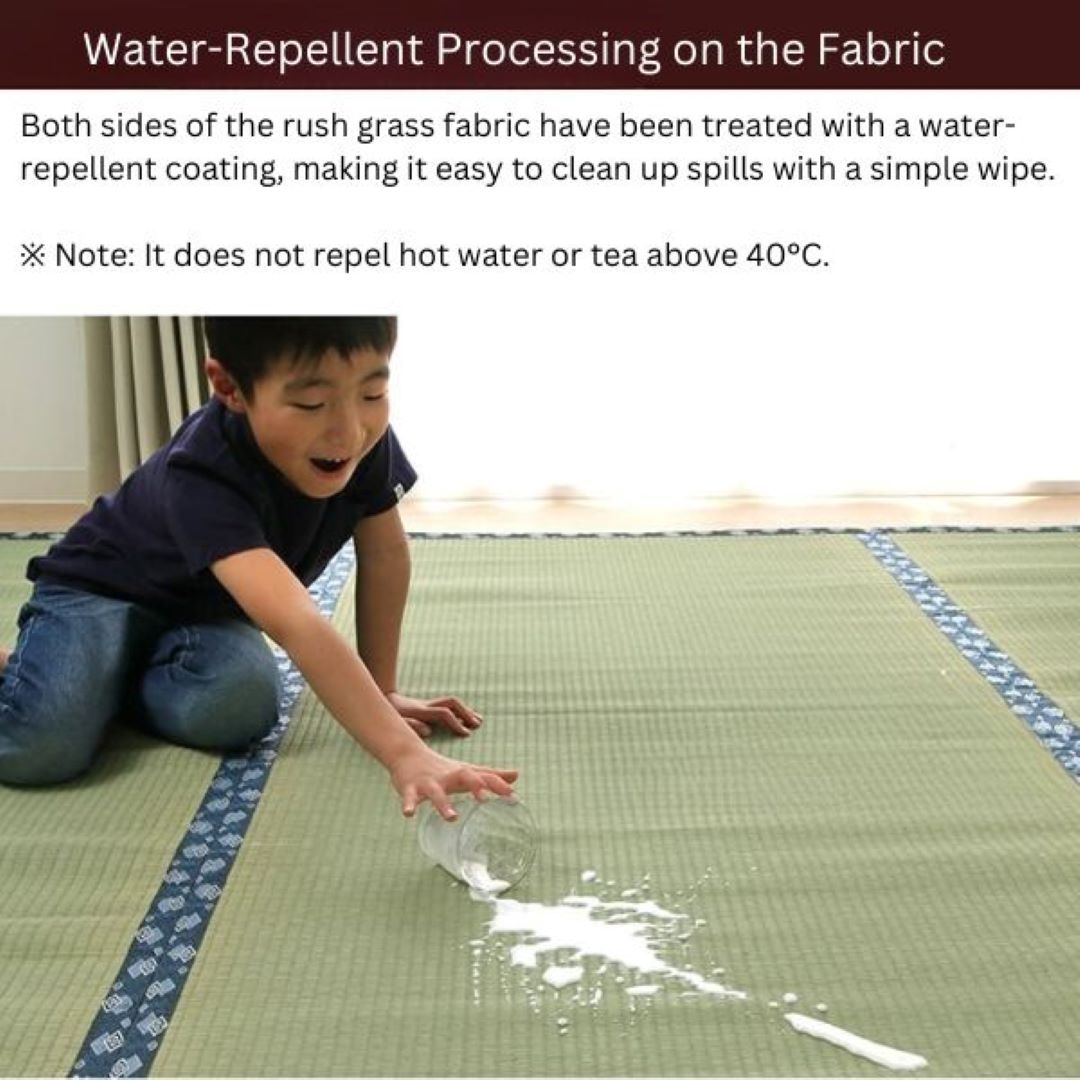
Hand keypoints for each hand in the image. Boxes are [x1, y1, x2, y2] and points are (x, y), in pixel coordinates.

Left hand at [387, 690, 482, 737]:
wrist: (383, 699)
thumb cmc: (389, 715)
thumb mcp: (396, 722)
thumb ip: (411, 726)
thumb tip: (428, 731)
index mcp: (420, 711)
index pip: (443, 714)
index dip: (455, 723)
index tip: (466, 734)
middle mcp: (427, 705)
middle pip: (451, 703)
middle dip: (466, 713)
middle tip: (476, 725)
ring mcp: (429, 703)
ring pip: (452, 703)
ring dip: (466, 711)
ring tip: (478, 721)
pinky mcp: (430, 705)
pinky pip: (448, 706)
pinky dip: (460, 711)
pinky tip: (467, 718)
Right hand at [389, 745, 518, 819]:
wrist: (408, 755)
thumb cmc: (443, 768)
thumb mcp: (467, 770)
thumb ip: (491, 775)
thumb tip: (517, 775)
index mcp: (464, 773)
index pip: (484, 777)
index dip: (499, 786)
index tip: (514, 798)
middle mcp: (448, 776)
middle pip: (463, 777)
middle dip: (474, 786)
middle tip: (485, 800)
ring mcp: (429, 782)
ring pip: (436, 792)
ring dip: (444, 804)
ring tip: (452, 818)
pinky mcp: (410, 788)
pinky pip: (409, 797)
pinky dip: (409, 805)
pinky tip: (409, 814)